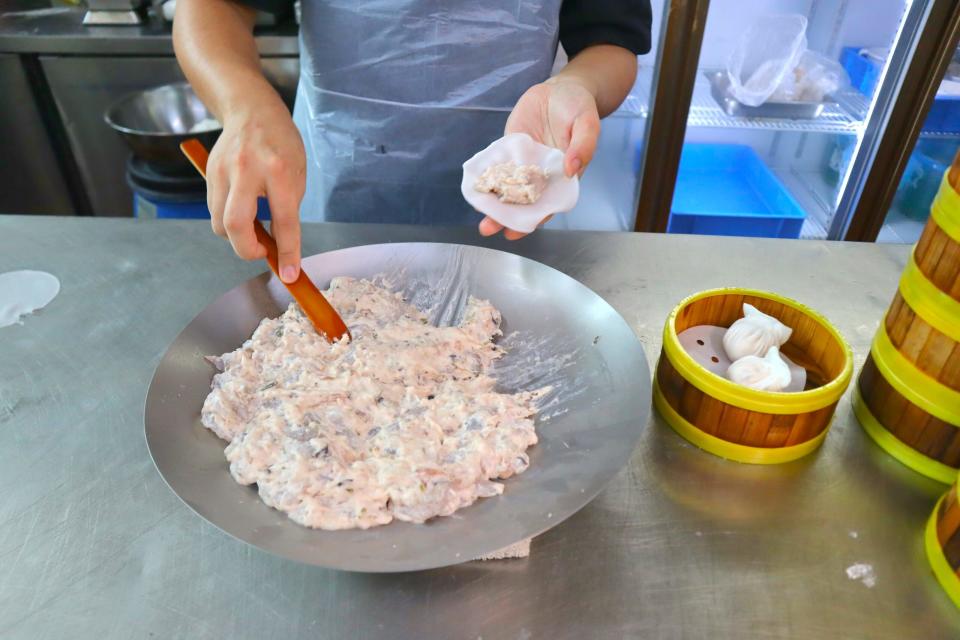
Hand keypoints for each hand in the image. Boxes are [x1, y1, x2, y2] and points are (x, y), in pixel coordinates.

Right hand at [207, 96, 305, 281]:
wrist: (250, 109)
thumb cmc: (281, 143)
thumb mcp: (297, 173)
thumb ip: (288, 208)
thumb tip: (280, 246)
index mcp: (278, 171)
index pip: (284, 221)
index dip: (287, 252)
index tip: (289, 273)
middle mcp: (247, 170)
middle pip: (235, 226)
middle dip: (247, 250)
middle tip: (262, 251)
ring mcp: (223, 171)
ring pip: (219, 223)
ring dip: (236, 236)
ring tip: (254, 228)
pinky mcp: (209, 173)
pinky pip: (214, 210)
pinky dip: (228, 220)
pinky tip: (242, 210)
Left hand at [479, 78, 599, 239]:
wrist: (560, 90)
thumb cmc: (578, 108)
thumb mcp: (588, 122)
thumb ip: (583, 146)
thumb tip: (572, 169)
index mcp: (563, 177)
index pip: (547, 205)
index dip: (533, 220)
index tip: (517, 231)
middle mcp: (541, 175)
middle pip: (523, 202)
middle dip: (505, 217)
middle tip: (488, 228)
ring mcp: (524, 163)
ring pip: (507, 187)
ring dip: (492, 201)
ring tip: (478, 213)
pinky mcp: (510, 149)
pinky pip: (497, 165)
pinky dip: (486, 176)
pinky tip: (474, 186)